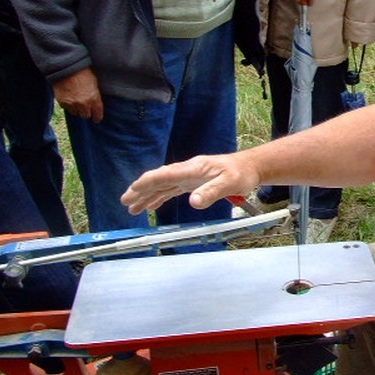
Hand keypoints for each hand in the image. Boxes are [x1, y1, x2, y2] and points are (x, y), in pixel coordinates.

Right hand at [52, 67, 103, 122]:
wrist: (66, 67)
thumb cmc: (82, 72)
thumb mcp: (94, 83)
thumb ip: (95, 95)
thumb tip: (95, 101)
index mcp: (94, 99)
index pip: (98, 115)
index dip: (97, 117)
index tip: (96, 119)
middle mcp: (84, 104)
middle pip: (85, 116)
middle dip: (86, 112)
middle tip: (85, 108)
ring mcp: (72, 104)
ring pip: (76, 113)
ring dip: (77, 110)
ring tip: (76, 103)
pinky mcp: (62, 102)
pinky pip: (67, 109)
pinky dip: (68, 106)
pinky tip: (69, 99)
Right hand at [120, 151, 260, 214]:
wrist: (250, 167)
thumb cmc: (241, 174)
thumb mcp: (229, 183)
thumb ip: (212, 192)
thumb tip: (193, 202)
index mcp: (192, 169)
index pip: (163, 176)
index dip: (146, 184)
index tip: (131, 192)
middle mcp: (187, 171)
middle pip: (158, 180)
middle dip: (140, 190)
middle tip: (124, 202)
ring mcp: (189, 176)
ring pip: (162, 186)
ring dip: (146, 195)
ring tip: (131, 207)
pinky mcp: (193, 182)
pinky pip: (171, 189)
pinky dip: (159, 197)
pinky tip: (151, 204)